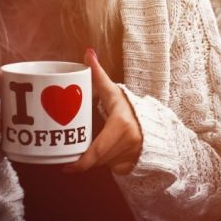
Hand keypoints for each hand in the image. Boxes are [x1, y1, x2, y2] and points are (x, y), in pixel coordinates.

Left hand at [62, 49, 142, 174]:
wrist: (154, 124)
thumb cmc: (129, 108)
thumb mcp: (113, 92)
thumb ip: (99, 75)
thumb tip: (87, 52)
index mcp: (121, 126)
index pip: (97, 150)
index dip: (80, 162)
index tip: (66, 166)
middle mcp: (129, 143)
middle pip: (97, 159)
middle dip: (82, 160)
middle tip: (67, 159)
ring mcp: (131, 156)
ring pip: (102, 164)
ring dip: (92, 160)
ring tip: (81, 154)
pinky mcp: (131, 165)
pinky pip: (110, 167)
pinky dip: (103, 163)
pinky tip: (99, 157)